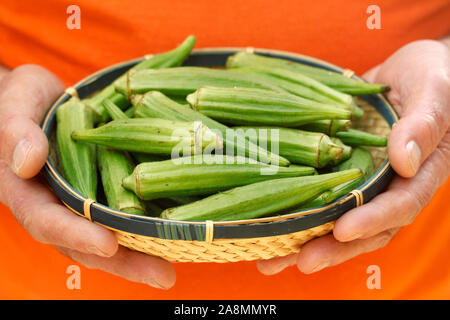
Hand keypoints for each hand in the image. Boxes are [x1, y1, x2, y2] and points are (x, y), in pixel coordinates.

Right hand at [0, 65, 175, 288]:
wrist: (45, 101)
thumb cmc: (23, 102)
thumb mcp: (14, 107)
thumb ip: (15, 132)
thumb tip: (27, 163)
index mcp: (29, 194)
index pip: (47, 221)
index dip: (76, 235)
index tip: (108, 244)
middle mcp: (59, 206)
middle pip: (87, 244)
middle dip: (124, 262)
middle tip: (162, 276)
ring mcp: (86, 202)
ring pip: (111, 236)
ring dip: (142, 255)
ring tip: (172, 271)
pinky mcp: (107, 191)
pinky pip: (126, 213)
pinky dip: (148, 227)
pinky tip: (177, 235)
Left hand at [257, 39, 449, 274]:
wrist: (409, 71)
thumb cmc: (431, 76)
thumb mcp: (433, 91)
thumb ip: (423, 124)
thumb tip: (405, 162)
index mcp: (422, 173)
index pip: (400, 204)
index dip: (372, 220)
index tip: (342, 229)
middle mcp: (391, 185)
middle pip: (367, 227)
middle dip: (335, 247)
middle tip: (303, 261)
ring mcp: (365, 181)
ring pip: (339, 219)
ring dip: (308, 241)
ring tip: (272, 261)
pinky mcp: (341, 172)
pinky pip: (320, 195)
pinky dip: (298, 213)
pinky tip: (269, 227)